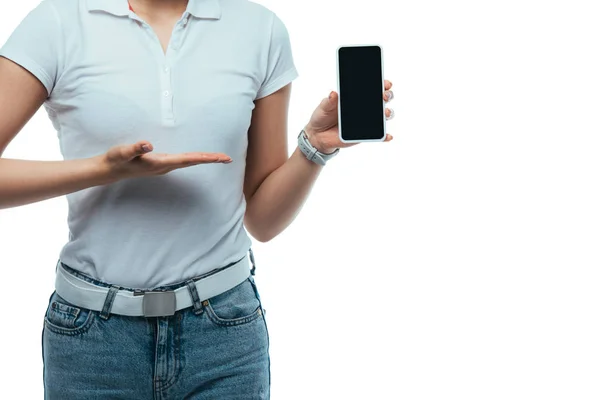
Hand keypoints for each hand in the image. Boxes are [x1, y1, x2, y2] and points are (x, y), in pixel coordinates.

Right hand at [100, 141, 231, 179]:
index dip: (204, 158)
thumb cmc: (116, 160)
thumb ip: (135, 148)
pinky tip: (201, 158)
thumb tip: (148, 144)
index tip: (218, 158)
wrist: (109, 171)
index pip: (187, 160)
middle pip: (192, 162)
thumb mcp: (122, 152)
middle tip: (228, 158)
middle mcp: (165, 166)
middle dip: (210, 160)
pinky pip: (184, 161)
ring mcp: (164, 166)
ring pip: (189, 162)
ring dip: (205, 160)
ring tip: (220, 158)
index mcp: (160, 163)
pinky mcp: (161, 164)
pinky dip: (195, 159)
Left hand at [304, 79, 394, 153]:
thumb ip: (329, 101)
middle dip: (387, 96)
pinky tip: (387, 136)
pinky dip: (385, 137)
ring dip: (388, 113)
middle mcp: (364, 108)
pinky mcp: (364, 135)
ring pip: (383, 116)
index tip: (385, 83)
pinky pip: (378, 136)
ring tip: (386, 113)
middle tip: (384, 96)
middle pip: (382, 100)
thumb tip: (334, 93)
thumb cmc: (322, 117)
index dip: (382, 84)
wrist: (318, 135)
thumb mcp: (324, 107)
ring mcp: (366, 121)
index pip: (372, 88)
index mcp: (356, 97)